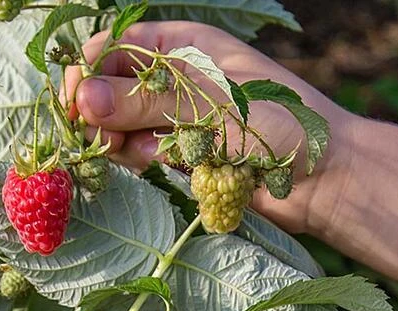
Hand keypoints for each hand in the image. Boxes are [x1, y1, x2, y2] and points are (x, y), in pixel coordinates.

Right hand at [62, 21, 356, 234]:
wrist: (323, 178)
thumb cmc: (278, 125)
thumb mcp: (210, 105)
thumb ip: (146, 101)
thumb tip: (82, 98)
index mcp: (184, 45)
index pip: (116, 48)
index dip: (89, 72)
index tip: (74, 104)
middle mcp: (175, 77)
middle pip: (110, 89)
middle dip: (102, 113)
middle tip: (111, 139)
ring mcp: (177, 117)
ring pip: (122, 126)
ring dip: (123, 142)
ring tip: (151, 155)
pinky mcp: (182, 154)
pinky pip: (142, 154)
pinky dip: (143, 161)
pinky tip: (163, 165)